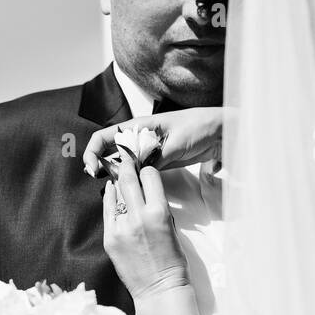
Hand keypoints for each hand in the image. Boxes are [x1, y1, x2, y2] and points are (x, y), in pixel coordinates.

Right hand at [83, 106, 223, 179]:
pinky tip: (130, 188)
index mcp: (138, 126)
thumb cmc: (199, 127)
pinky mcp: (158, 161)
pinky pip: (138, 171)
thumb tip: (136, 174)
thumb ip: (154, 159)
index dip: (93, 152)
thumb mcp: (174, 143)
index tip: (93, 169)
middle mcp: (138, 138)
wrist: (221, 130)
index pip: (104, 137)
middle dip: (100, 166)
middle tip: (100, 182)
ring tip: (114, 188)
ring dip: (115, 175)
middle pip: (110, 152)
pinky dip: (131, 179)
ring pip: (123, 163)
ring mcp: (148, 150)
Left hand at [102, 152, 190, 301]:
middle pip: (128, 179)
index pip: (149, 176)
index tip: (144, 168)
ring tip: (118, 176)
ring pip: (115, 194)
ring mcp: (121, 228)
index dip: (147, 170)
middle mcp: (138, 217)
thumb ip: (157, 207)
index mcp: (159, 212)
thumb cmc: (172, 260)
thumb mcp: (171, 227)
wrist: (159, 289)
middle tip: (124, 160)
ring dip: (118, 184)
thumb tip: (145, 190)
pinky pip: (107, 212)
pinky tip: (110, 192)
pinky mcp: (110, 239)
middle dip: (126, 167)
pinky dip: (109, 200)